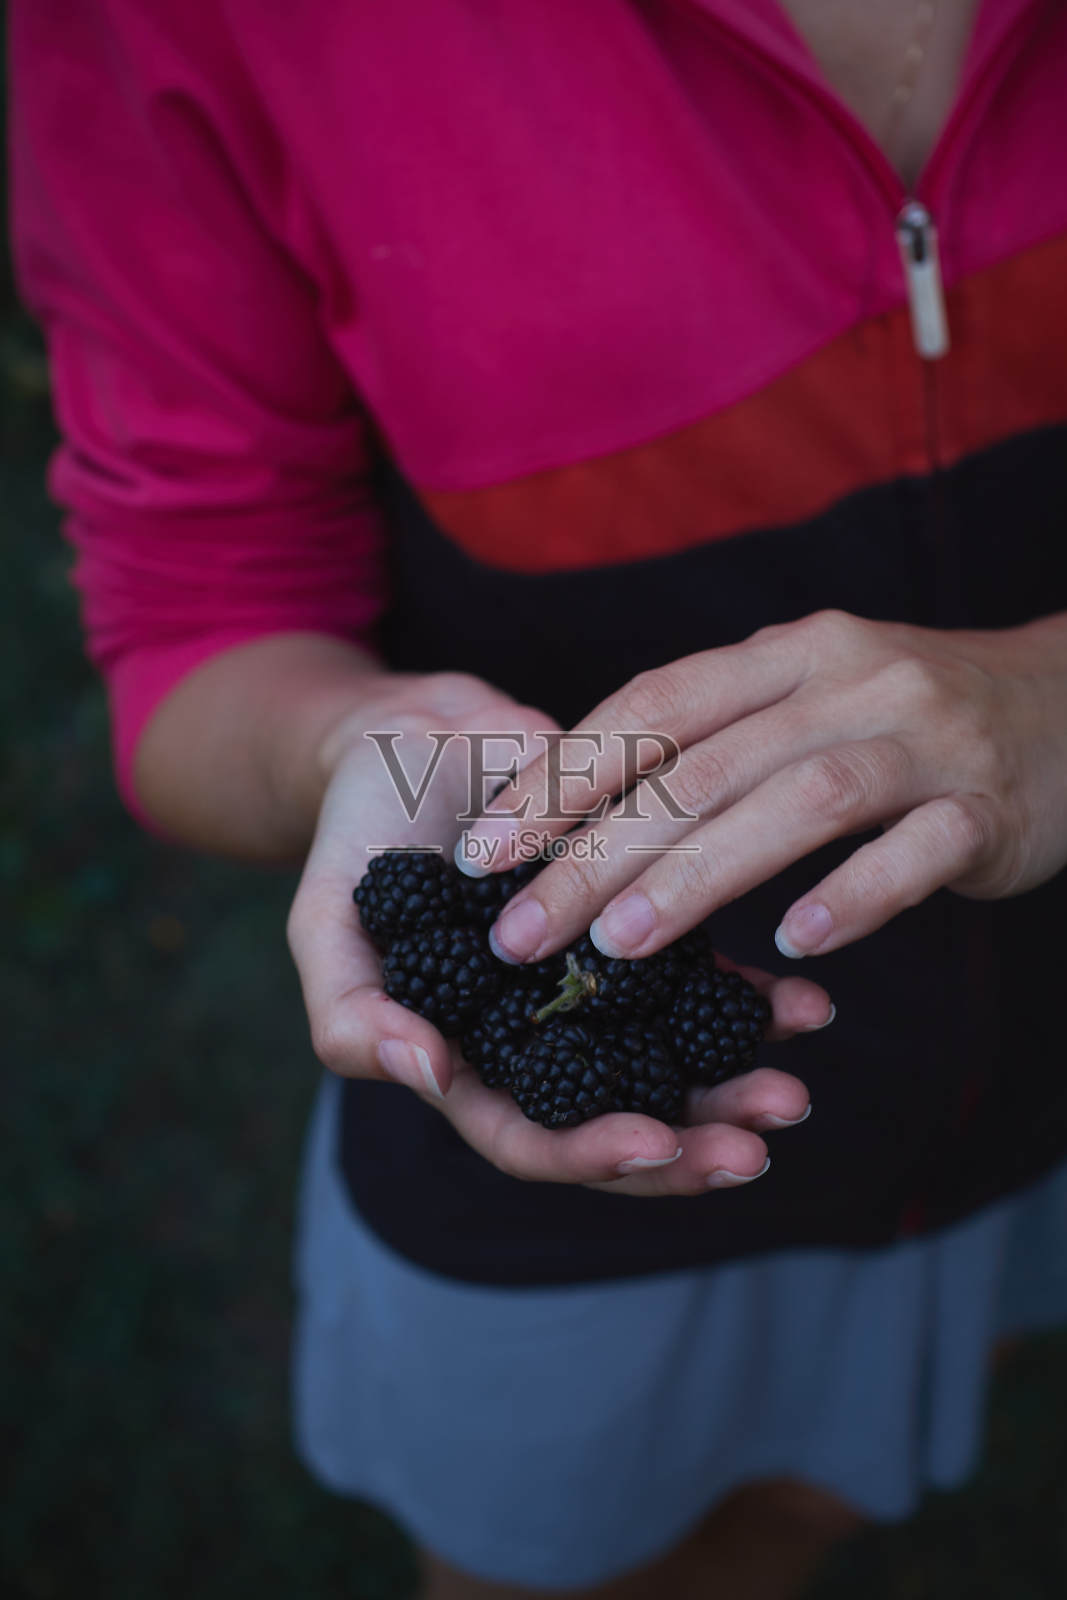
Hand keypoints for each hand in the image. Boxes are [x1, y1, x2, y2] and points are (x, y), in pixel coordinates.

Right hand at [286, 670, 830, 1195]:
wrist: (416, 740)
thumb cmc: (360, 836)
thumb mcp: (326, 924)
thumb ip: (353, 1012)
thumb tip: (427, 1074)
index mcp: (469, 1056)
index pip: (530, 1136)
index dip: (589, 1153)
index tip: (655, 1144)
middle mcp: (543, 1036)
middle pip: (621, 1117)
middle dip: (691, 1142)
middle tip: (758, 1143)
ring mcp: (598, 985)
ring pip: (675, 1060)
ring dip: (737, 1084)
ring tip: (792, 1093)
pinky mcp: (643, 920)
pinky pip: (705, 975)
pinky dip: (753, 999)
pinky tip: (806, 1008)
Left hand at [460, 609, 1066, 966]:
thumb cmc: (909, 714)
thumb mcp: (808, 694)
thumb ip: (716, 737)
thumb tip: (582, 810)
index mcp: (789, 651)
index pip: (653, 704)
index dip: (561, 775)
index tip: (484, 850)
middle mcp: (849, 680)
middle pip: (703, 764)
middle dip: (595, 851)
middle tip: (518, 931)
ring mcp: (925, 740)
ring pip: (796, 803)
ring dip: (698, 877)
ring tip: (618, 948)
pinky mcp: (987, 806)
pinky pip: (913, 853)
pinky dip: (853, 896)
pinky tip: (795, 946)